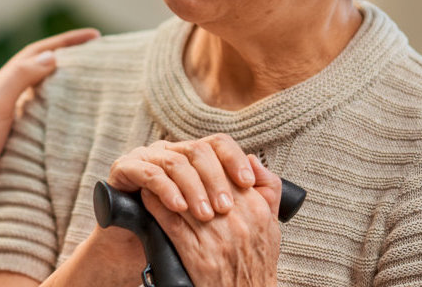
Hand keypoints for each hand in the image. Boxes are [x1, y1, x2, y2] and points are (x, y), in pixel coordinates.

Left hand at [0, 28, 99, 209]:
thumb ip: (20, 77)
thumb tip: (52, 57)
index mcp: (1, 84)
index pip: (38, 54)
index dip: (66, 42)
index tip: (95, 36)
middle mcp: (7, 99)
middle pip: (44, 72)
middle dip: (71, 61)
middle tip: (101, 59)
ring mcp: (12, 121)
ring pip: (47, 98)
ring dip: (69, 90)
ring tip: (97, 89)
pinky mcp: (17, 143)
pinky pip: (46, 124)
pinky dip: (64, 119)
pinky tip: (80, 126)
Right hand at [105, 135, 261, 221]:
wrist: (137, 250)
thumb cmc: (180, 234)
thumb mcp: (217, 218)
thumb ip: (244, 195)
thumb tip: (258, 167)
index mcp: (193, 157)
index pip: (219, 143)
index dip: (235, 159)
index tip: (248, 182)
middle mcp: (170, 151)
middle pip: (198, 150)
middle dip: (215, 179)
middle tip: (225, 208)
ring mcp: (146, 157)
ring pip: (175, 161)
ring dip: (193, 188)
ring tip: (204, 215)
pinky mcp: (125, 168)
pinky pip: (149, 173)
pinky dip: (166, 189)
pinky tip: (178, 206)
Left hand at [145, 154, 282, 286]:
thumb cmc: (258, 264)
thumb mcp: (272, 225)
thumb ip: (269, 190)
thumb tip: (252, 160)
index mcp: (256, 210)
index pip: (227, 172)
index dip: (205, 163)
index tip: (190, 158)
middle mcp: (237, 222)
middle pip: (203, 181)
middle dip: (184, 170)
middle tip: (167, 162)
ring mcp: (216, 238)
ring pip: (184, 198)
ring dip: (165, 185)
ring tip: (153, 176)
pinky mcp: (197, 254)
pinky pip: (171, 222)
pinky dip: (157, 207)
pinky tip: (148, 199)